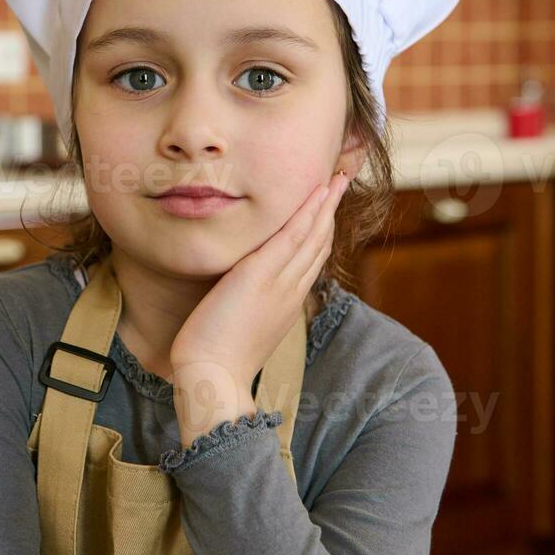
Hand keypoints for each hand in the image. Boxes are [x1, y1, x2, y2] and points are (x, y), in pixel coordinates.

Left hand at [170, 169, 350, 445]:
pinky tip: (319, 191)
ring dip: (327, 204)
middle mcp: (292, 290)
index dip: (321, 232)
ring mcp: (281, 281)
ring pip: (313, 235)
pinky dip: (309, 211)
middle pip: (319, 243)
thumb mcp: (242, 329)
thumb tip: (242, 298)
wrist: (212, 377)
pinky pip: (294, 235)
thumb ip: (249, 309)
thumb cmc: (216, 360)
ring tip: (338, 178)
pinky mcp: (262, 274)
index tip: (327, 212)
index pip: (311, 260)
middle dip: (331, 212)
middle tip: (341, 183)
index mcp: (288, 302)